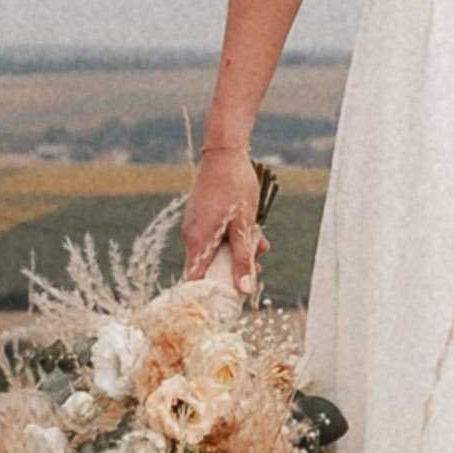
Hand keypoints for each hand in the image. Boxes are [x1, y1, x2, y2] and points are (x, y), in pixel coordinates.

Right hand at [183, 145, 267, 290]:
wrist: (225, 152)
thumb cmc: (235, 187)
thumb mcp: (244, 226)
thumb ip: (242, 259)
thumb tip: (245, 290)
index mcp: (198, 241)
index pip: (194, 279)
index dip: (208, 293)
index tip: (227, 300)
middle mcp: (191, 235)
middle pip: (208, 265)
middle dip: (234, 269)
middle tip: (257, 267)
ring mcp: (195, 224)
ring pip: (216, 249)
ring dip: (238, 250)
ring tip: (261, 244)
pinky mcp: (201, 215)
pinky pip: (215, 235)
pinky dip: (232, 237)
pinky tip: (253, 230)